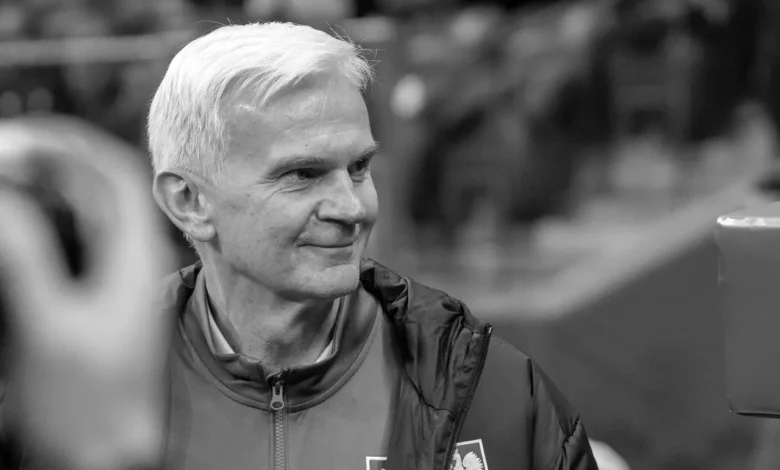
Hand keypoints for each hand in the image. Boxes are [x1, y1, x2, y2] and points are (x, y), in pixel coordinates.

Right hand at [0, 117, 174, 469]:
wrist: (112, 451)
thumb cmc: (89, 402)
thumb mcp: (49, 327)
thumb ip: (26, 258)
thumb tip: (3, 199)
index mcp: (135, 257)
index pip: (116, 175)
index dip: (73, 145)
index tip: (25, 135)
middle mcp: (135, 260)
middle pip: (101, 189)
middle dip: (54, 162)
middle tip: (5, 154)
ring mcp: (122, 278)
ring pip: (91, 213)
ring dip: (52, 189)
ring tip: (9, 176)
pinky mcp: (106, 298)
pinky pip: (84, 240)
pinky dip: (53, 219)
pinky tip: (25, 220)